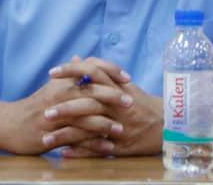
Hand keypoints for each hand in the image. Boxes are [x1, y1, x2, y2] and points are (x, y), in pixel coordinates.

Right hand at [0, 56, 131, 153]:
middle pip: (91, 93)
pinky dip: (94, 144)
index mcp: (62, 82)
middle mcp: (59, 96)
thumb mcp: (52, 86)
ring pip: (85, 118)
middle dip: (113, 97)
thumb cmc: (35, 105)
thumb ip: (69, 74)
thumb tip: (80, 58)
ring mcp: (56, 117)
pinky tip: (107, 147)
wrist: (9, 124)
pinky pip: (77, 140)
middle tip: (131, 102)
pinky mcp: (52, 136)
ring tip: (121, 129)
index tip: (127, 77)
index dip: (110, 71)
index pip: (90, 69)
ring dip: (106, 124)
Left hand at [45, 57, 162, 156]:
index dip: (72, 72)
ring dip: (67, 134)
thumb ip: (99, 72)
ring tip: (46, 138)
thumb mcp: (123, 85)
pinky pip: (98, 150)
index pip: (93, 73)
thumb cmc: (142, 103)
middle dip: (65, 107)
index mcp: (117, 88)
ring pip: (90, 128)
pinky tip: (63, 154)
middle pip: (89, 102)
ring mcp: (119, 126)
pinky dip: (80, 152)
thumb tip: (77, 58)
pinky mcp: (121, 146)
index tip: (52, 72)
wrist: (168, 125)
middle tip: (45, 111)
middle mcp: (118, 105)